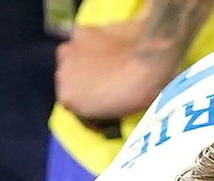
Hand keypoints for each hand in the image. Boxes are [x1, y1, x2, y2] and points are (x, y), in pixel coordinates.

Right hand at [56, 21, 174, 122]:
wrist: (152, 58)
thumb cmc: (139, 93)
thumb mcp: (115, 114)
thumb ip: (95, 108)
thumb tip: (96, 103)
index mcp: (68, 99)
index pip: (74, 106)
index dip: (88, 107)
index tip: (100, 106)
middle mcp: (62, 74)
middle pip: (70, 83)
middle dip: (84, 85)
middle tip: (104, 85)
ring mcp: (69, 51)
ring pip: (73, 62)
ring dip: (84, 65)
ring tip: (106, 66)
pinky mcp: (80, 32)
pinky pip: (82, 44)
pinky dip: (91, 47)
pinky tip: (108, 50)